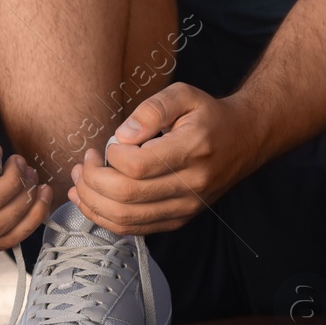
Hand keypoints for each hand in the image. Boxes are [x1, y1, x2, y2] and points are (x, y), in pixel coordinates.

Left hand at [70, 82, 249, 233]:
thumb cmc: (209, 116)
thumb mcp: (184, 95)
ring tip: (81, 181)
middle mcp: (192, 185)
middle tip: (85, 162)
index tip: (107, 144)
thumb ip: (151, 109)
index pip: (138, 166)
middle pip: (126, 195)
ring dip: (92, 202)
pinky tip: (91, 201)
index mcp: (194, 150)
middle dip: (92, 180)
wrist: (244, 140)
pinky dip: (105, 218)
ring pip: (126, 218)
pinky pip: (134, 229)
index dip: (111, 156)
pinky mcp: (180, 219)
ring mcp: (186, 207)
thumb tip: (122, 137)